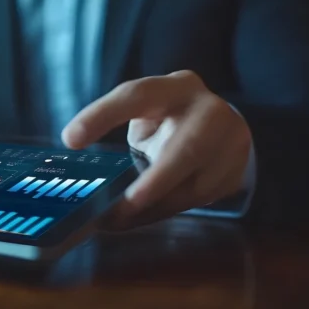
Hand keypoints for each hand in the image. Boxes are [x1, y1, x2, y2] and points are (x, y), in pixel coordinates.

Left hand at [62, 70, 251, 227]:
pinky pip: (200, 200)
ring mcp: (231, 141)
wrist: (221, 128)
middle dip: (154, 182)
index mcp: (173, 88)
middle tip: (122, 208)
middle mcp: (207, 109)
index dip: (101, 115)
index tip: (70, 139)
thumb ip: (119, 132)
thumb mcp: (145, 116)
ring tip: (118, 220)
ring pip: (194, 185)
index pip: (135, 95)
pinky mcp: (238, 169)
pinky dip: (166, 211)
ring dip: (154, 207)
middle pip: (185, 149)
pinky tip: (142, 217)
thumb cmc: (168, 121)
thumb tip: (86, 180)